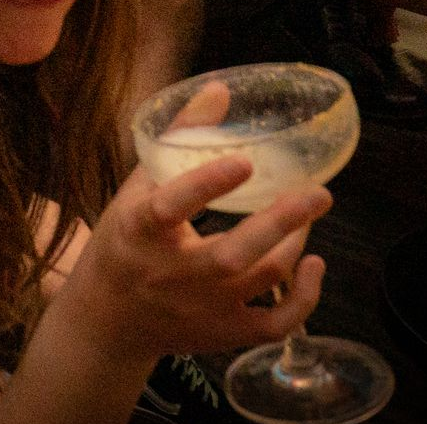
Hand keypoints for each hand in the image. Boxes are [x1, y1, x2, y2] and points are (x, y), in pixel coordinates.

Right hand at [60, 157, 329, 357]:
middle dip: (279, 224)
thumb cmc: (125, 242)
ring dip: (294, 244)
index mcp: (139, 232)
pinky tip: (313, 265)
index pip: (169, 208)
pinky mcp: (223, 333)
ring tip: (309, 209)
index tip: (244, 162)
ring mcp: (200, 308)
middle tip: (317, 193)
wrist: (108, 319)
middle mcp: (171, 274)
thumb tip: (219, 91)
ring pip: (260, 280)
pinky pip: (275, 325)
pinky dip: (304, 299)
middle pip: (232, 256)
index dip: (206, 186)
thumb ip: (177, 141)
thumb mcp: (136, 189)